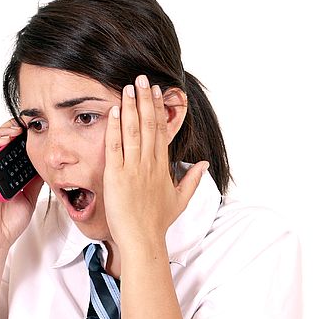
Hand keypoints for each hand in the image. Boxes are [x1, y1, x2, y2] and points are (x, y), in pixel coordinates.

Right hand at [0, 120, 44, 252]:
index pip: (9, 148)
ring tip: (16, 129)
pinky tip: (3, 140)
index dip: (19, 135)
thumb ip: (35, 180)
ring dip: (1, 133)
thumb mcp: (30, 197)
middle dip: (10, 129)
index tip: (33, 128)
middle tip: (25, 123)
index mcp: (4, 174)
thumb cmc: (8, 223)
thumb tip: (47, 164)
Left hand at [103, 74, 207, 250]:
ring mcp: (133, 169)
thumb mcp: (180, 200)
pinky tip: (115, 111)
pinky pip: (115, 147)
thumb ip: (192, 180)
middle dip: (145, 100)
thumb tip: (203, 165)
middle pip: (148, 125)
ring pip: (133, 131)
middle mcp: (149, 164)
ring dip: (131, 107)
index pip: (161, 131)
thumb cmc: (158, 222)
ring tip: (128, 87)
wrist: (143, 240)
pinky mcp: (117, 176)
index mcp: (162, 167)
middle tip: (141, 78)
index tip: (156, 92)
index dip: (158, 109)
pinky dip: (115, 128)